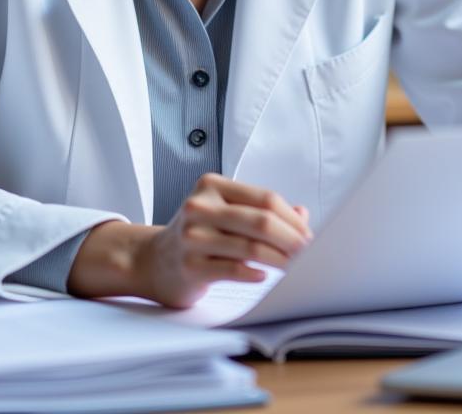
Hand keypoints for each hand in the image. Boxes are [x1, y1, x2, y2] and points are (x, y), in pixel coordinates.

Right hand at [136, 173, 312, 307]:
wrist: (152, 260)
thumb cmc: (197, 235)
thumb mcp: (224, 212)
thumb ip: (260, 211)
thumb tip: (302, 215)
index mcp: (211, 185)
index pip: (265, 198)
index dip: (292, 218)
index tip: (308, 234)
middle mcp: (200, 207)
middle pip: (261, 221)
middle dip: (292, 239)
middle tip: (309, 253)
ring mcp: (192, 236)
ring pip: (250, 247)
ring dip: (280, 260)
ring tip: (295, 268)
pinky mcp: (190, 265)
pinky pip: (232, 270)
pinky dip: (254, 274)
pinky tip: (264, 276)